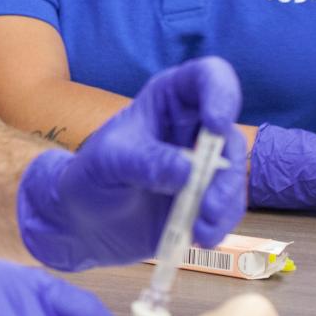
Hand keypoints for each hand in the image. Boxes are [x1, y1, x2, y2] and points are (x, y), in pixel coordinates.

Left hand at [16, 57, 247, 271]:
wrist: (83, 225)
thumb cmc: (90, 178)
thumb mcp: (107, 163)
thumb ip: (144, 162)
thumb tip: (188, 171)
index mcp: (168, 101)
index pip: (207, 77)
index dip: (221, 93)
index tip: (216, 125)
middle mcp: (192, 128)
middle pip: (230, 136)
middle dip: (225, 173)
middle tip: (208, 205)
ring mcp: (203, 165)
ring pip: (233, 176)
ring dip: (223, 205)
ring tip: (200, 231)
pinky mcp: (206, 198)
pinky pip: (228, 206)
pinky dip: (220, 224)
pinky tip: (200, 238)